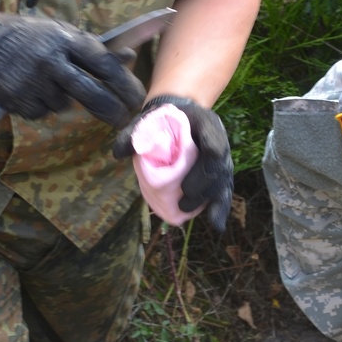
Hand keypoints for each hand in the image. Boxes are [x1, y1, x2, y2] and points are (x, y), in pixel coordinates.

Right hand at [0, 13, 145, 128]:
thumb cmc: (27, 36)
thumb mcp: (60, 32)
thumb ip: (92, 48)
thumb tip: (128, 58)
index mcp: (66, 40)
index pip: (106, 65)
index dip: (126, 84)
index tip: (137, 98)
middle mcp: (52, 61)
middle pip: (92, 94)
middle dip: (112, 111)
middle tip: (123, 120)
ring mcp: (34, 81)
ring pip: (64, 104)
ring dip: (62, 100)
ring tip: (45, 83)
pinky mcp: (18, 99)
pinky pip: (41, 111)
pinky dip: (40, 105)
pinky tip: (28, 89)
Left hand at [115, 94, 232, 230]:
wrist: (178, 115)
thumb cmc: (162, 118)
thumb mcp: (147, 119)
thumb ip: (133, 133)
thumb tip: (118, 153)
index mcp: (207, 124)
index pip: (214, 141)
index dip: (207, 156)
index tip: (191, 168)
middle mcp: (219, 142)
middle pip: (218, 167)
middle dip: (202, 184)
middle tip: (184, 197)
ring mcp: (220, 160)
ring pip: (221, 182)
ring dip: (208, 199)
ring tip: (186, 210)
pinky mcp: (218, 176)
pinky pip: (223, 193)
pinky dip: (220, 209)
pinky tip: (216, 225)